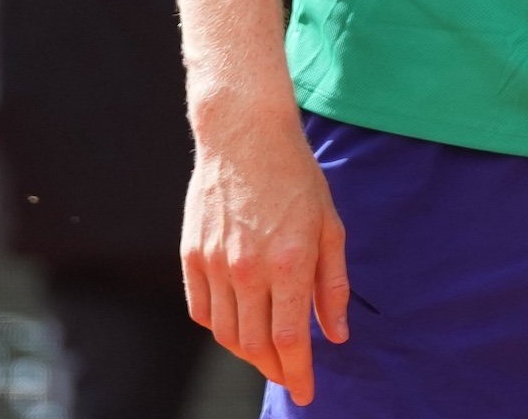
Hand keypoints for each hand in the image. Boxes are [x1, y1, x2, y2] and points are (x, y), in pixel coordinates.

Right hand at [181, 100, 349, 402]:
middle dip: (275, 369)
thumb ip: (333, 285)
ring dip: (248, 354)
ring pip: (227, 334)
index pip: (290, 339)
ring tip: (267, 354)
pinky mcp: (192, 255)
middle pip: (256, 345)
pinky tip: (237, 326)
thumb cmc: (296, 177)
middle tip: (289, 374)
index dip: (297, 373)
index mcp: (290, 261)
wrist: (245, 135)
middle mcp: (249, 269)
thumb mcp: (331, 226)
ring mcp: (215, 263)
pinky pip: (202, 311)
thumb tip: (336, 333)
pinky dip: (220, 328)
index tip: (305, 392)